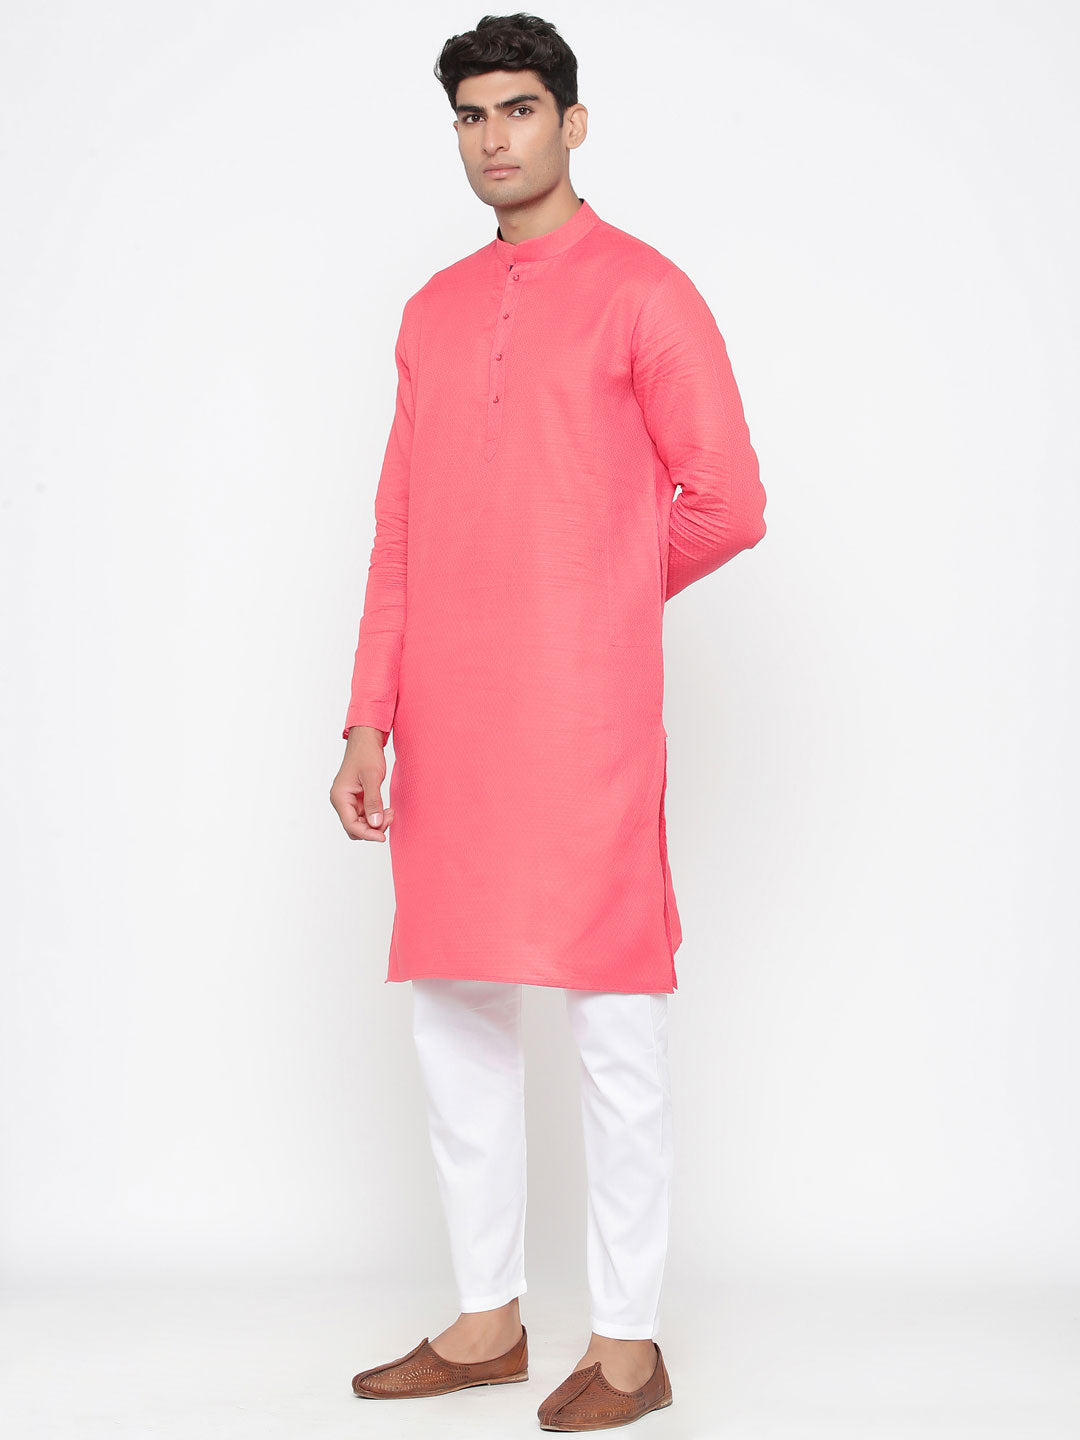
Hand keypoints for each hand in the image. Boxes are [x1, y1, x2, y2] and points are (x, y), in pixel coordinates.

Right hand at [330, 727, 395, 841]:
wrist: (366, 740)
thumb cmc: (366, 754)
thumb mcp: (372, 777)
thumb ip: (373, 801)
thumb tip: (375, 823)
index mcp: (340, 796)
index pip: (350, 825)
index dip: (367, 834)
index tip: (383, 837)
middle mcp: (341, 801)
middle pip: (354, 828)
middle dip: (372, 828)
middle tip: (390, 817)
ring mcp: (349, 801)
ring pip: (360, 824)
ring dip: (375, 823)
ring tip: (390, 812)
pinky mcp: (357, 799)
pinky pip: (365, 815)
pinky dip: (376, 816)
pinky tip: (386, 810)